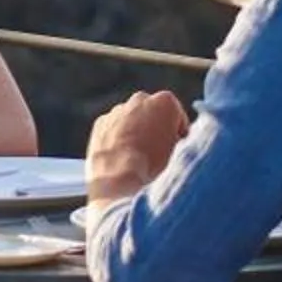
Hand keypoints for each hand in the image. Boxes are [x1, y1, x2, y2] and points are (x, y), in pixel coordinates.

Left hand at [87, 88, 187, 206]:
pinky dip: (117, 139)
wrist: (119, 182)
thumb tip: (178, 144)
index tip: (176, 152)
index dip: (179, 136)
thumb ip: (180, 140)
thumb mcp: (180, 154)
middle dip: (156, 129)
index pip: (178, 117)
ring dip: (136, 133)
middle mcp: (140, 99)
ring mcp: (118, 110)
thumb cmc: (155, 169)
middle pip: (154, 114)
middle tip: (157, 154)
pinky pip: (114, 128)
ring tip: (138, 160)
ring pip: (132, 119)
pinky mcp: (101, 122)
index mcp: (165, 102)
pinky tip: (121, 160)